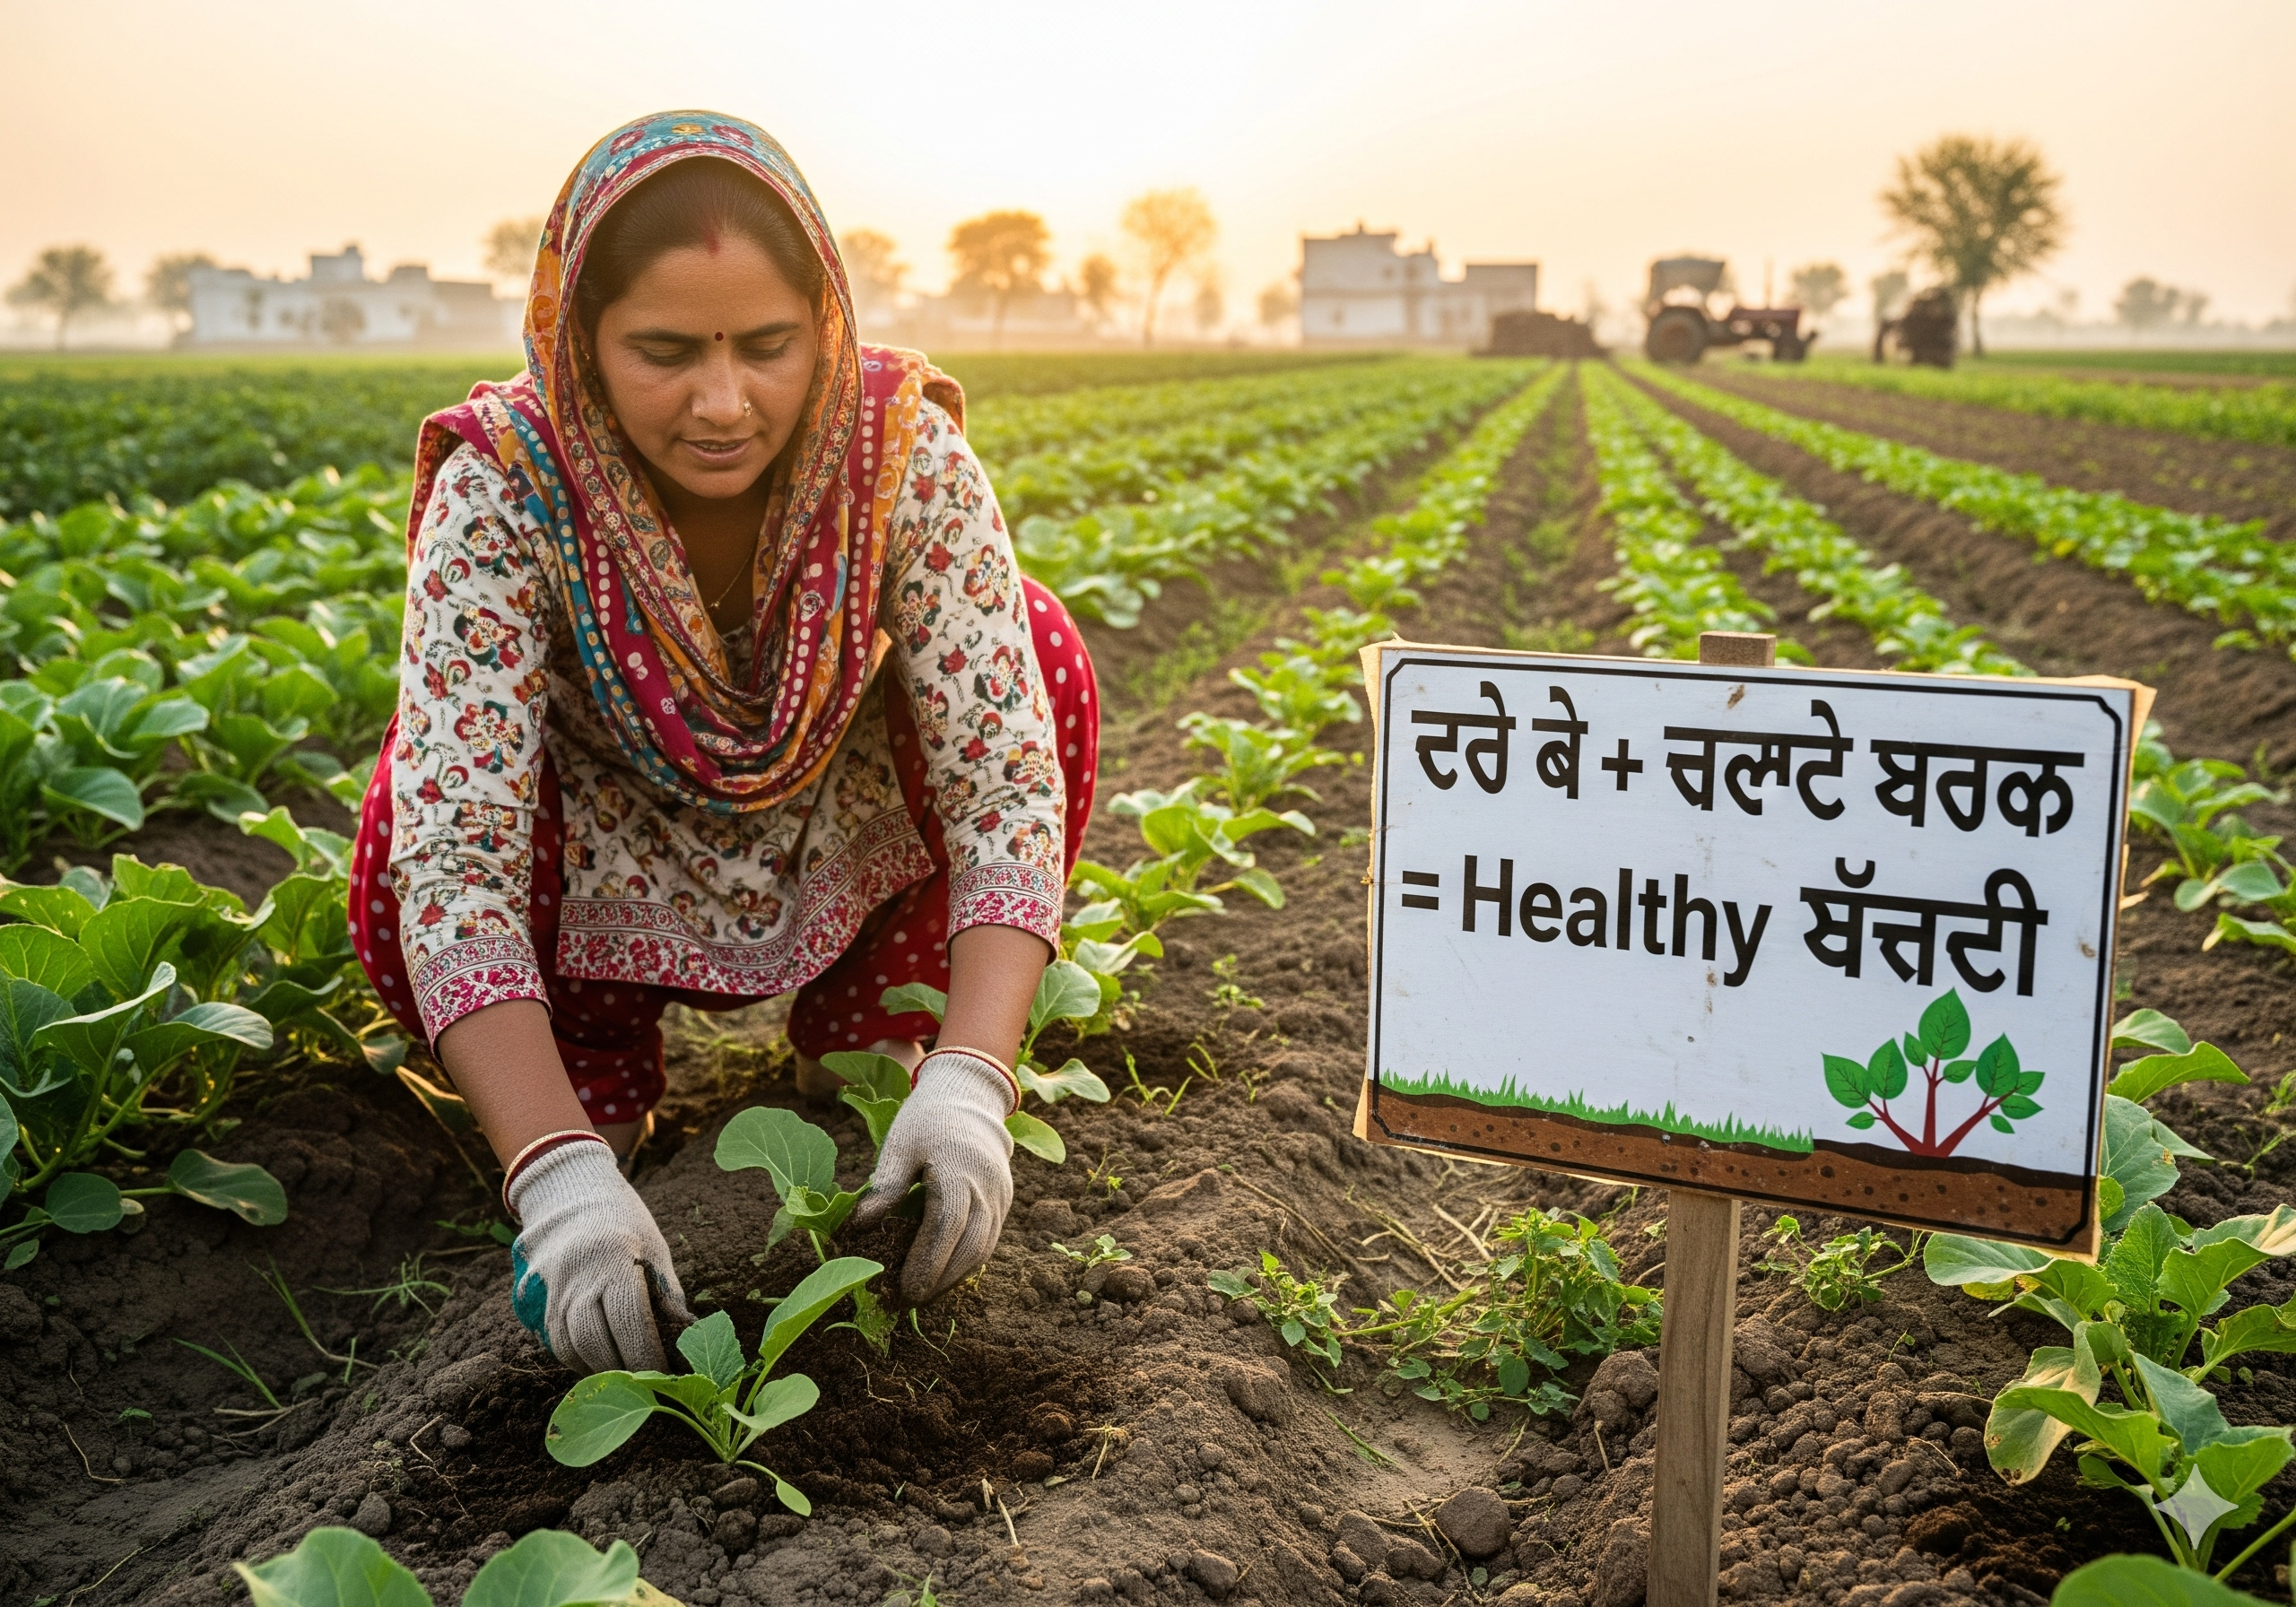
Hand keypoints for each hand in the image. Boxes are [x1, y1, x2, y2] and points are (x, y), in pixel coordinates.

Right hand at [509, 1141, 692, 1373]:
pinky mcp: (534, 1298)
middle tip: (646, 1384)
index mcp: (614, 1259)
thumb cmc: (625, 1224)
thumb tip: (686, 1341)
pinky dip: (576, 1359)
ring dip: (597, 1369)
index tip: (666, 1376)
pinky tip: (598, 1362)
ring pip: (569, 1347)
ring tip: (624, 1377)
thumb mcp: (656, 1251)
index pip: (629, 1322)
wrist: (571, 1195)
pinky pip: (554, 1341)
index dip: (647, 1356)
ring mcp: (551, 1288)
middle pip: (594, 1342)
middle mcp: (577, 1276)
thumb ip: (668, 1297)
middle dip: (622, 1370)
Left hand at [853, 1050, 1013, 1303]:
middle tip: (907, 1302)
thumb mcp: (899, 1145)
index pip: (947, 1225)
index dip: (927, 1261)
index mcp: (960, 1170)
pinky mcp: (1004, 1202)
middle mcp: (988, 1187)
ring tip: (921, 1295)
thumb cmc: (927, 1121)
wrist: (970, 1098)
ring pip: (982, 1250)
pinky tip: (941, 1276)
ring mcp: (1001, 1196)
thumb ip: (884, 1187)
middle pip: (970, 1247)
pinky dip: (965, 1264)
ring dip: (953, 1278)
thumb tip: (858, 1229)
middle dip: (939, 1280)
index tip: (904, 1289)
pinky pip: (988, 1241)